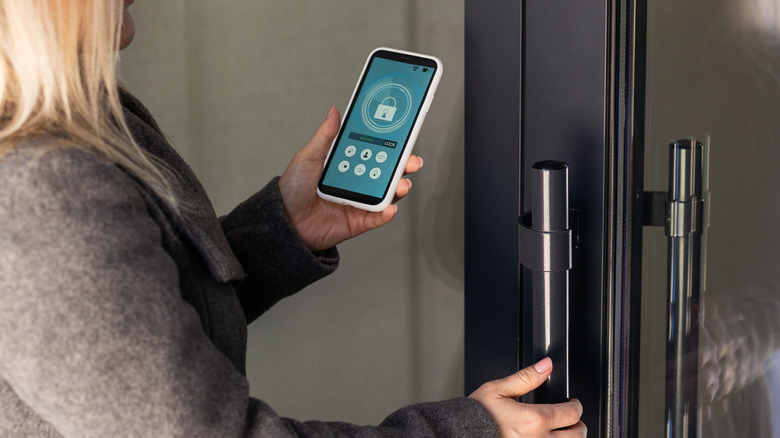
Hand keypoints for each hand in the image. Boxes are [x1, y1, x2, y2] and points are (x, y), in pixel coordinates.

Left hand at [278, 106, 422, 251]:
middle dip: (403, 165)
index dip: (390, 144)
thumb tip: (334, 111)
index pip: (373, 152)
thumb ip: (326, 136)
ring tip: (402, 183)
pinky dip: (387, 213)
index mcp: (347, 165)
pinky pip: (377, 217)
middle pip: (386, 172)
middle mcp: (356, 183)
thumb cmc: (292, 189)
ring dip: (399, 187)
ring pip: (386, 194)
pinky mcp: (358, 222)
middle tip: (412, 160)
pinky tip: (390, 207)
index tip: (402, 135)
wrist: (284, 222)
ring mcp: (359, 202)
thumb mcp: (308, 157)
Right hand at [469, 358, 585, 436]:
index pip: (571, 413)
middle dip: (578, 425)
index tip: (573, 404)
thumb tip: (546, 365)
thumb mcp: (497, 390)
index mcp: (534, 420)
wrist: (459, 435)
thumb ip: (526, 378)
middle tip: (572, 419)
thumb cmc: (475, 416)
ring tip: (564, 433)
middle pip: (577, 436)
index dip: (576, 406)